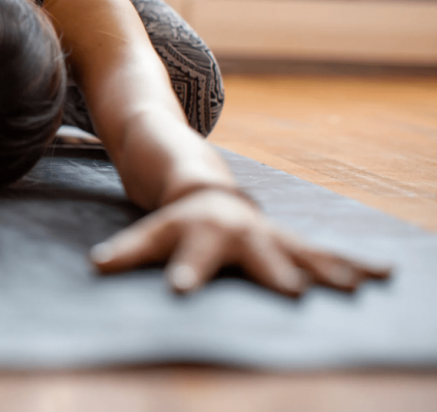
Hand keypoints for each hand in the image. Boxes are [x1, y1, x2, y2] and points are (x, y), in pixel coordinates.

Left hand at [90, 189, 390, 295]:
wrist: (204, 187)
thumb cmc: (174, 219)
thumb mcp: (150, 232)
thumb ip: (126, 252)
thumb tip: (96, 266)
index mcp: (200, 231)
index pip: (189, 254)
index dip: (184, 271)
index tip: (180, 289)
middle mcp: (240, 233)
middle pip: (257, 256)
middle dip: (274, 273)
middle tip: (292, 293)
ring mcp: (268, 237)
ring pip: (301, 254)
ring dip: (328, 271)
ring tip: (356, 287)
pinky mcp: (289, 244)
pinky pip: (323, 256)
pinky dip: (352, 266)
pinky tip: (385, 275)